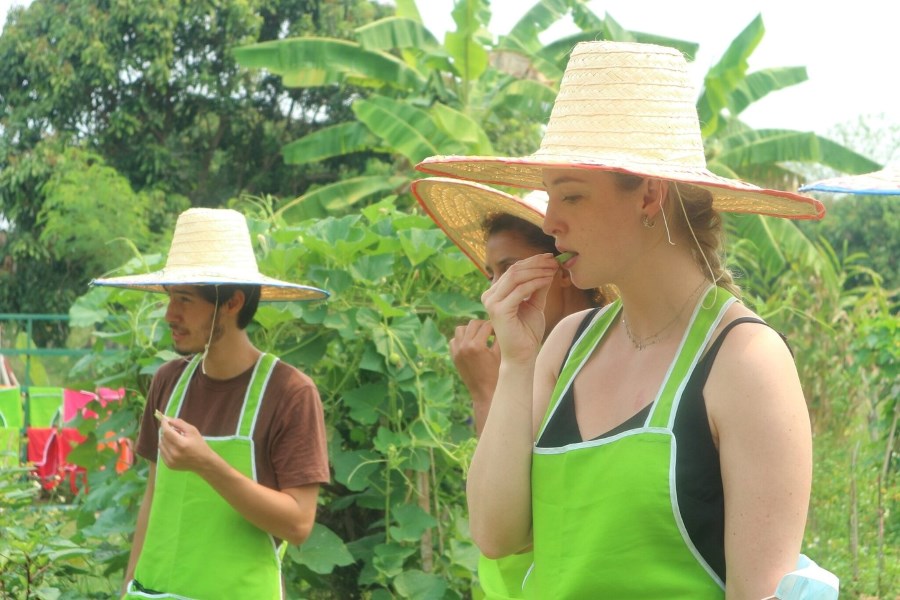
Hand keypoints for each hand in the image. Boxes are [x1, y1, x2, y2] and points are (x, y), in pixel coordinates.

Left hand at [158, 416, 214, 472]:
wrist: (203, 462)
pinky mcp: (168, 465)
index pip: (167, 432)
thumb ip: (180, 423)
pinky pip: (162, 452)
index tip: (164, 419)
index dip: (164, 424)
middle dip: (166, 431)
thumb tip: (167, 419)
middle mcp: (174, 453)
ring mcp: (170, 460)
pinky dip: (165, 447)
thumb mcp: (193, 431)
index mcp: (181, 444)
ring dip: (165, 439)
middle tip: (174, 430)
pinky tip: (173, 447)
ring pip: (161, 444)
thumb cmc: (200, 445)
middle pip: (163, 437)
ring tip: (174, 439)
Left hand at [451, 319, 500, 435]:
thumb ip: (500, 337)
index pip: (486, 325)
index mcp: (476, 345)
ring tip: (481, 335)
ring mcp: (456, 352)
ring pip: (461, 329)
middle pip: (473, 324)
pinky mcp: (454, 357)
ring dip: (471, 330)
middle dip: (484, 325)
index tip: (501, 326)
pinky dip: (462, 338)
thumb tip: (501, 322)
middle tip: (492, 330)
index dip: (496, 325)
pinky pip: (454, 340)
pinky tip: (472, 343)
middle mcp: (463, 347)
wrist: (485, 393)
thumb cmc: (498, 374)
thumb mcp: (501, 354)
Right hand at [481, 254, 558, 364]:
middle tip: (553, 261)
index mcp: (495, 293)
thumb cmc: (527, 332)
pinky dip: (535, 283)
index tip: (550, 258)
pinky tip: (548, 280)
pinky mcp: (499, 310)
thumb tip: (548, 268)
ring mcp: (492, 303)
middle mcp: (490, 295)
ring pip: (516, 277)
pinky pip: (520, 291)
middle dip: (536, 264)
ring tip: (553, 269)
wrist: (522, 355)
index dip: (532, 261)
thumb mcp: (535, 305)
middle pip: (514, 270)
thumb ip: (538, 287)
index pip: (513, 270)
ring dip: (537, 271)